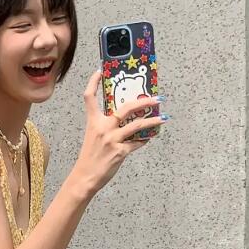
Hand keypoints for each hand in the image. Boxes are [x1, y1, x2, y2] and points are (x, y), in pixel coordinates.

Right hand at [69, 70, 164, 196]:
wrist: (85, 177)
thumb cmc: (90, 157)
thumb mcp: (93, 136)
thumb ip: (106, 125)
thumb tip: (125, 118)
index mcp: (93, 122)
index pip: (89, 98)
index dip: (93, 82)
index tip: (100, 71)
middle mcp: (103, 128)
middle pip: (125, 108)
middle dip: (144, 101)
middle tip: (157, 97)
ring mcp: (112, 140)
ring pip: (137, 125)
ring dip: (153, 120)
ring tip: (163, 118)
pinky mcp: (120, 152)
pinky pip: (137, 143)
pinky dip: (144, 140)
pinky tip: (150, 137)